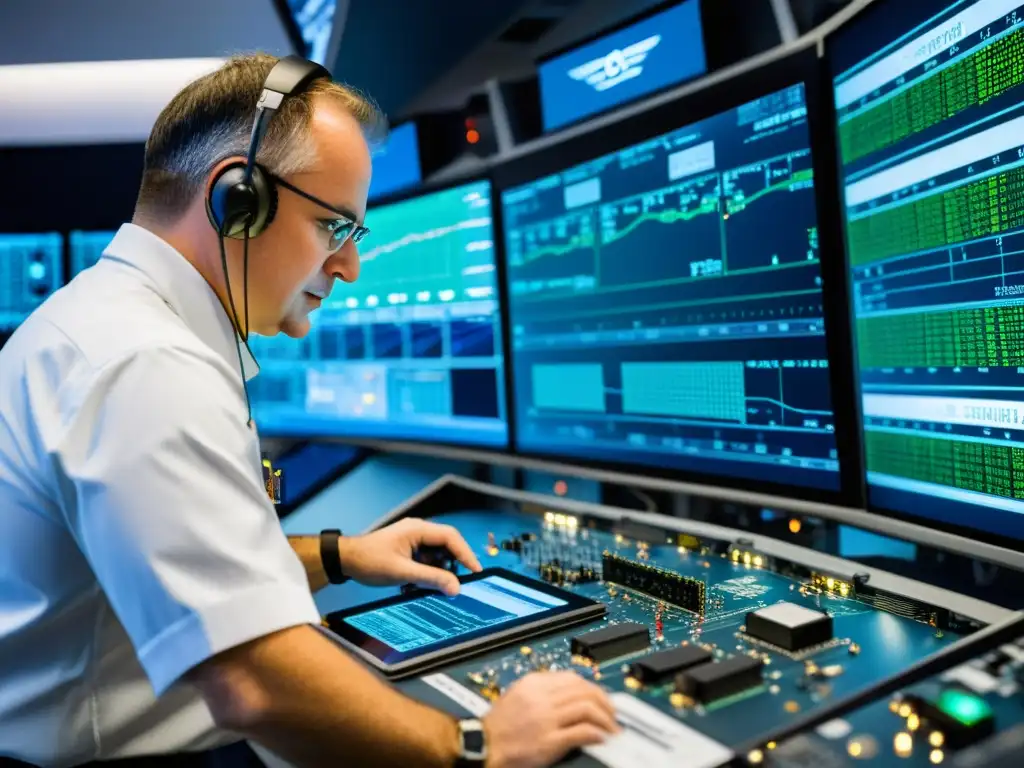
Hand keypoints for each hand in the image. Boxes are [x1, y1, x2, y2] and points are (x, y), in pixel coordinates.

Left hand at [337, 518, 480, 594]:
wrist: (345, 560)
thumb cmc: (369, 561)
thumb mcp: (402, 572)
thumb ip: (430, 579)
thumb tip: (455, 587)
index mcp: (418, 529)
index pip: (451, 537)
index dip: (465, 554)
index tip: (475, 571)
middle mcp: (418, 530)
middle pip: (447, 544)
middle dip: (454, 564)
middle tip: (460, 582)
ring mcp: (413, 539)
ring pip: (437, 553)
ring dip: (439, 569)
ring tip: (436, 586)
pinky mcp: (408, 549)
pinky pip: (427, 559)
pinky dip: (429, 571)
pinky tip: (422, 584)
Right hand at [483, 671, 618, 767]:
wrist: (483, 746)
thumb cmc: (497, 727)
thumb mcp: (517, 696)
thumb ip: (541, 692)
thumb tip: (569, 694)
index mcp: (534, 684)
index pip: (573, 678)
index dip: (592, 688)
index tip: (600, 698)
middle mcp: (541, 697)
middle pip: (584, 690)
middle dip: (604, 701)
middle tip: (612, 713)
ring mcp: (546, 719)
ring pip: (587, 708)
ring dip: (605, 718)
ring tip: (611, 728)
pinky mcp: (549, 741)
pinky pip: (582, 731)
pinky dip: (597, 734)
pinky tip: (602, 739)